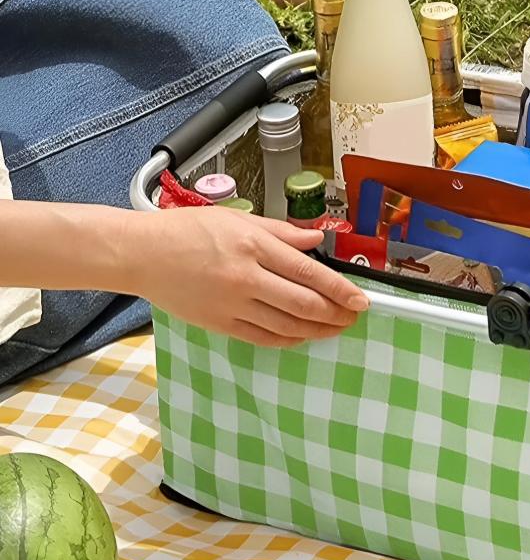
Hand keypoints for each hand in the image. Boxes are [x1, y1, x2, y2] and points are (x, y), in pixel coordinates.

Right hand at [131, 207, 367, 346]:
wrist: (141, 254)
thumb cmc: (186, 231)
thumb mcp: (236, 219)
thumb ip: (280, 232)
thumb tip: (317, 239)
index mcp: (252, 245)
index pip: (308, 272)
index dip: (340, 290)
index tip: (360, 300)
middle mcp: (246, 277)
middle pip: (304, 303)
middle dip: (335, 314)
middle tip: (353, 317)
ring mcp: (233, 304)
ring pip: (288, 325)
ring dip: (318, 330)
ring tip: (336, 328)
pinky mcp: (222, 324)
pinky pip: (265, 338)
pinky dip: (290, 339)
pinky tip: (304, 336)